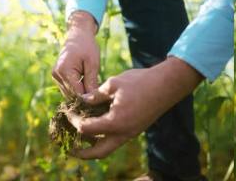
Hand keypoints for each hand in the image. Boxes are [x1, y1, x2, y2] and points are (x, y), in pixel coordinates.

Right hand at [52, 11, 99, 95]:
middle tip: (99, 97)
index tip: (100, 100)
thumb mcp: (93, 63)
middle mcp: (57, 75)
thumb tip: (93, 99)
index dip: (88, 98)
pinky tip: (87, 85)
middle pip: (72, 95)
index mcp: (64, 70)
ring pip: (69, 93)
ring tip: (94, 90)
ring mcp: (55, 76)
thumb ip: (91, 81)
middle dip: (85, 97)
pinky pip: (68, 88)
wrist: (78, 35)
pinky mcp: (57, 76)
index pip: (77, 93)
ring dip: (81, 94)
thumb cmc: (87, 46)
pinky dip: (77, 89)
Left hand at [67, 57, 203, 158]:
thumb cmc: (140, 82)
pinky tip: (98, 126)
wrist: (167, 84)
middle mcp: (123, 133)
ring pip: (108, 148)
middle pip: (97, 153)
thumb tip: (83, 101)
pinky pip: (116, 140)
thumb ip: (96, 95)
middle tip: (70, 148)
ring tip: (82, 138)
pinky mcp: (136, 129)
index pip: (86, 129)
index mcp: (115, 122)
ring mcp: (131, 133)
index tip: (68, 111)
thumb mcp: (114, 84)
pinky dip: (104, 138)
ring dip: (93, 147)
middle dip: (82, 153)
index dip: (74, 121)